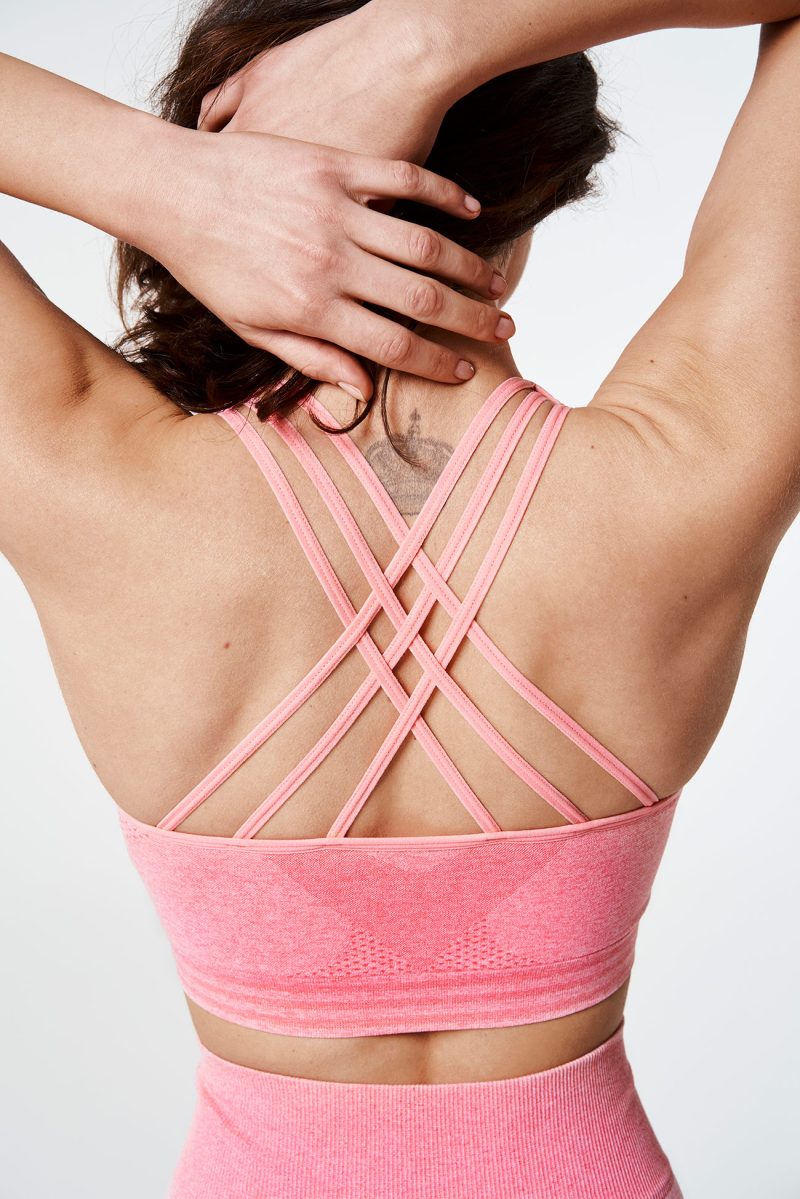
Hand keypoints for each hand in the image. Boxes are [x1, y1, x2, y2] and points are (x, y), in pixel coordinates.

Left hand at [149, 125, 507, 399]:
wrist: (171, 189)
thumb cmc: (209, 266)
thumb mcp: (250, 327)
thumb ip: (309, 358)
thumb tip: (360, 389)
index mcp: (311, 308)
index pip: (392, 345)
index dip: (436, 363)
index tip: (465, 373)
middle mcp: (331, 261)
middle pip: (422, 300)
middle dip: (471, 320)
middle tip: (503, 330)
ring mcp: (336, 209)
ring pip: (424, 244)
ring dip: (469, 267)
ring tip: (494, 284)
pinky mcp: (335, 164)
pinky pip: (404, 181)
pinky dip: (444, 195)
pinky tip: (472, 211)